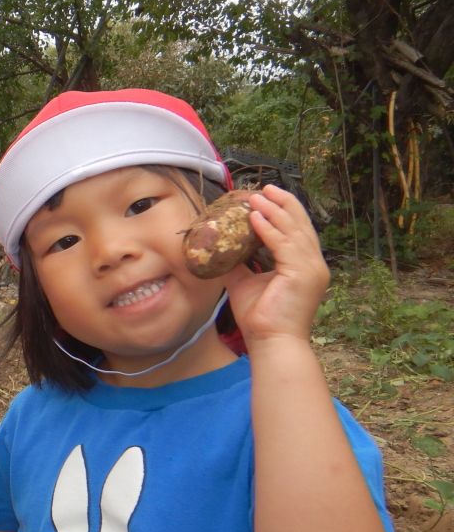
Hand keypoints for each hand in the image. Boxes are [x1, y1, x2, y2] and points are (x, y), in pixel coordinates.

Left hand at [221, 185, 329, 347]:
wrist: (272, 343)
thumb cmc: (262, 318)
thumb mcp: (245, 283)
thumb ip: (237, 263)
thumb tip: (217, 248)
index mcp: (305, 265)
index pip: (297, 231)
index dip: (283, 210)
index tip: (265, 196)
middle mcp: (314, 264)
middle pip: (300, 224)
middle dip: (282, 203)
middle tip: (264, 187)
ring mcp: (313, 269)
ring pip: (293, 230)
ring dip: (274, 210)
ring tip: (256, 196)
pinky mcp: (304, 274)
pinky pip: (284, 244)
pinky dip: (269, 229)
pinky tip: (255, 217)